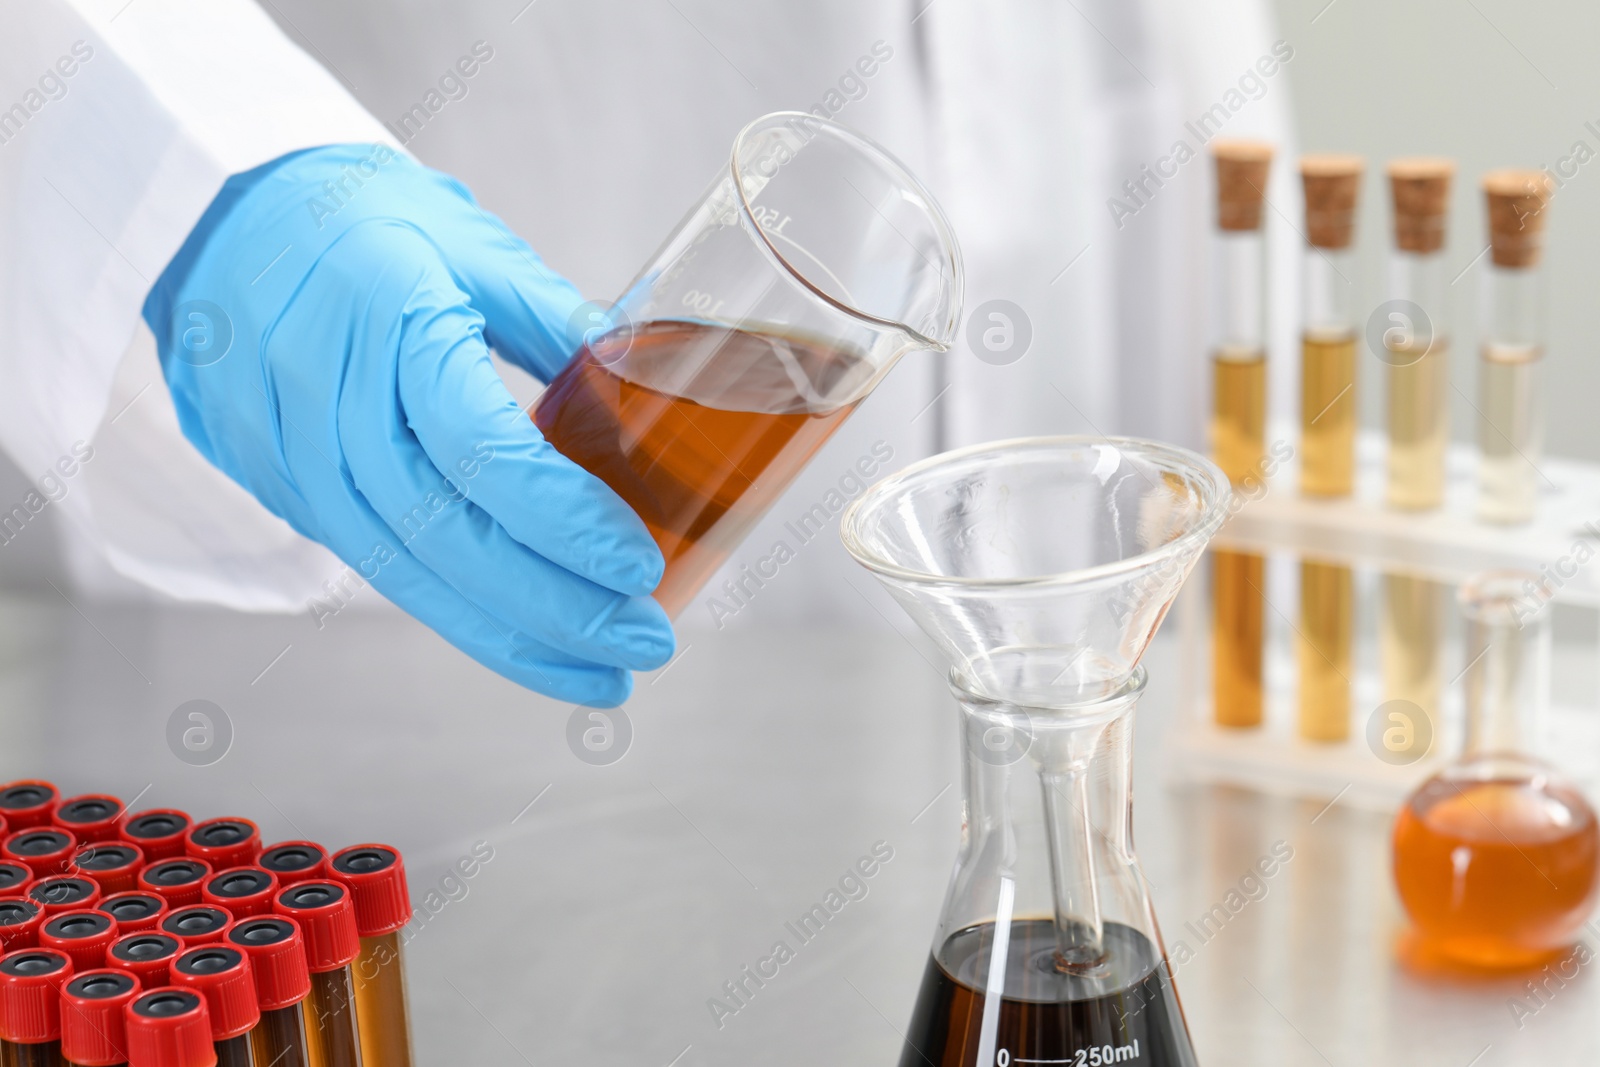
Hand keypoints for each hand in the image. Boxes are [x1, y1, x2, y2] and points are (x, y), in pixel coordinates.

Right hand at [143, 143, 672, 705]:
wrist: (218, 217)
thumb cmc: (360, 217)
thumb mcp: (471, 243)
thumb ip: (559, 321)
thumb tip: (651, 380)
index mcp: (392, 325)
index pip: (482, 452)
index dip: (563, 520)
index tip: (638, 564)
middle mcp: (331, 407)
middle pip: (448, 537)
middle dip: (556, 607)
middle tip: (645, 641)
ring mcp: (294, 459)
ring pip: (409, 575)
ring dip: (512, 637)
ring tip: (600, 670)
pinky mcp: (282, 490)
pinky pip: (378, 566)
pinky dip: (458, 613)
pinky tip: (524, 640)